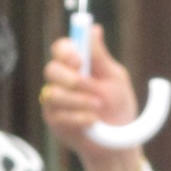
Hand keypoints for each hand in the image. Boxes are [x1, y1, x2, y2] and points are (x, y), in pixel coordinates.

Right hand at [41, 24, 140, 169]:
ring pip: (54, 93)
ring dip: (80, 101)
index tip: (79, 61)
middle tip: (92, 88)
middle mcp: (62, 80)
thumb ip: (101, 56)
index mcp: (77, 65)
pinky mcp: (53, 120)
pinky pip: (58, 114)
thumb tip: (94, 28)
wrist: (118, 142)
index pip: (61, 48)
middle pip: (51, 69)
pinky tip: (92, 122)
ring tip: (98, 108)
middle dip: (73, 80)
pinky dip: (80, 117)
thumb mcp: (114, 78)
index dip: (66, 51)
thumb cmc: (118, 107)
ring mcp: (55, 100)